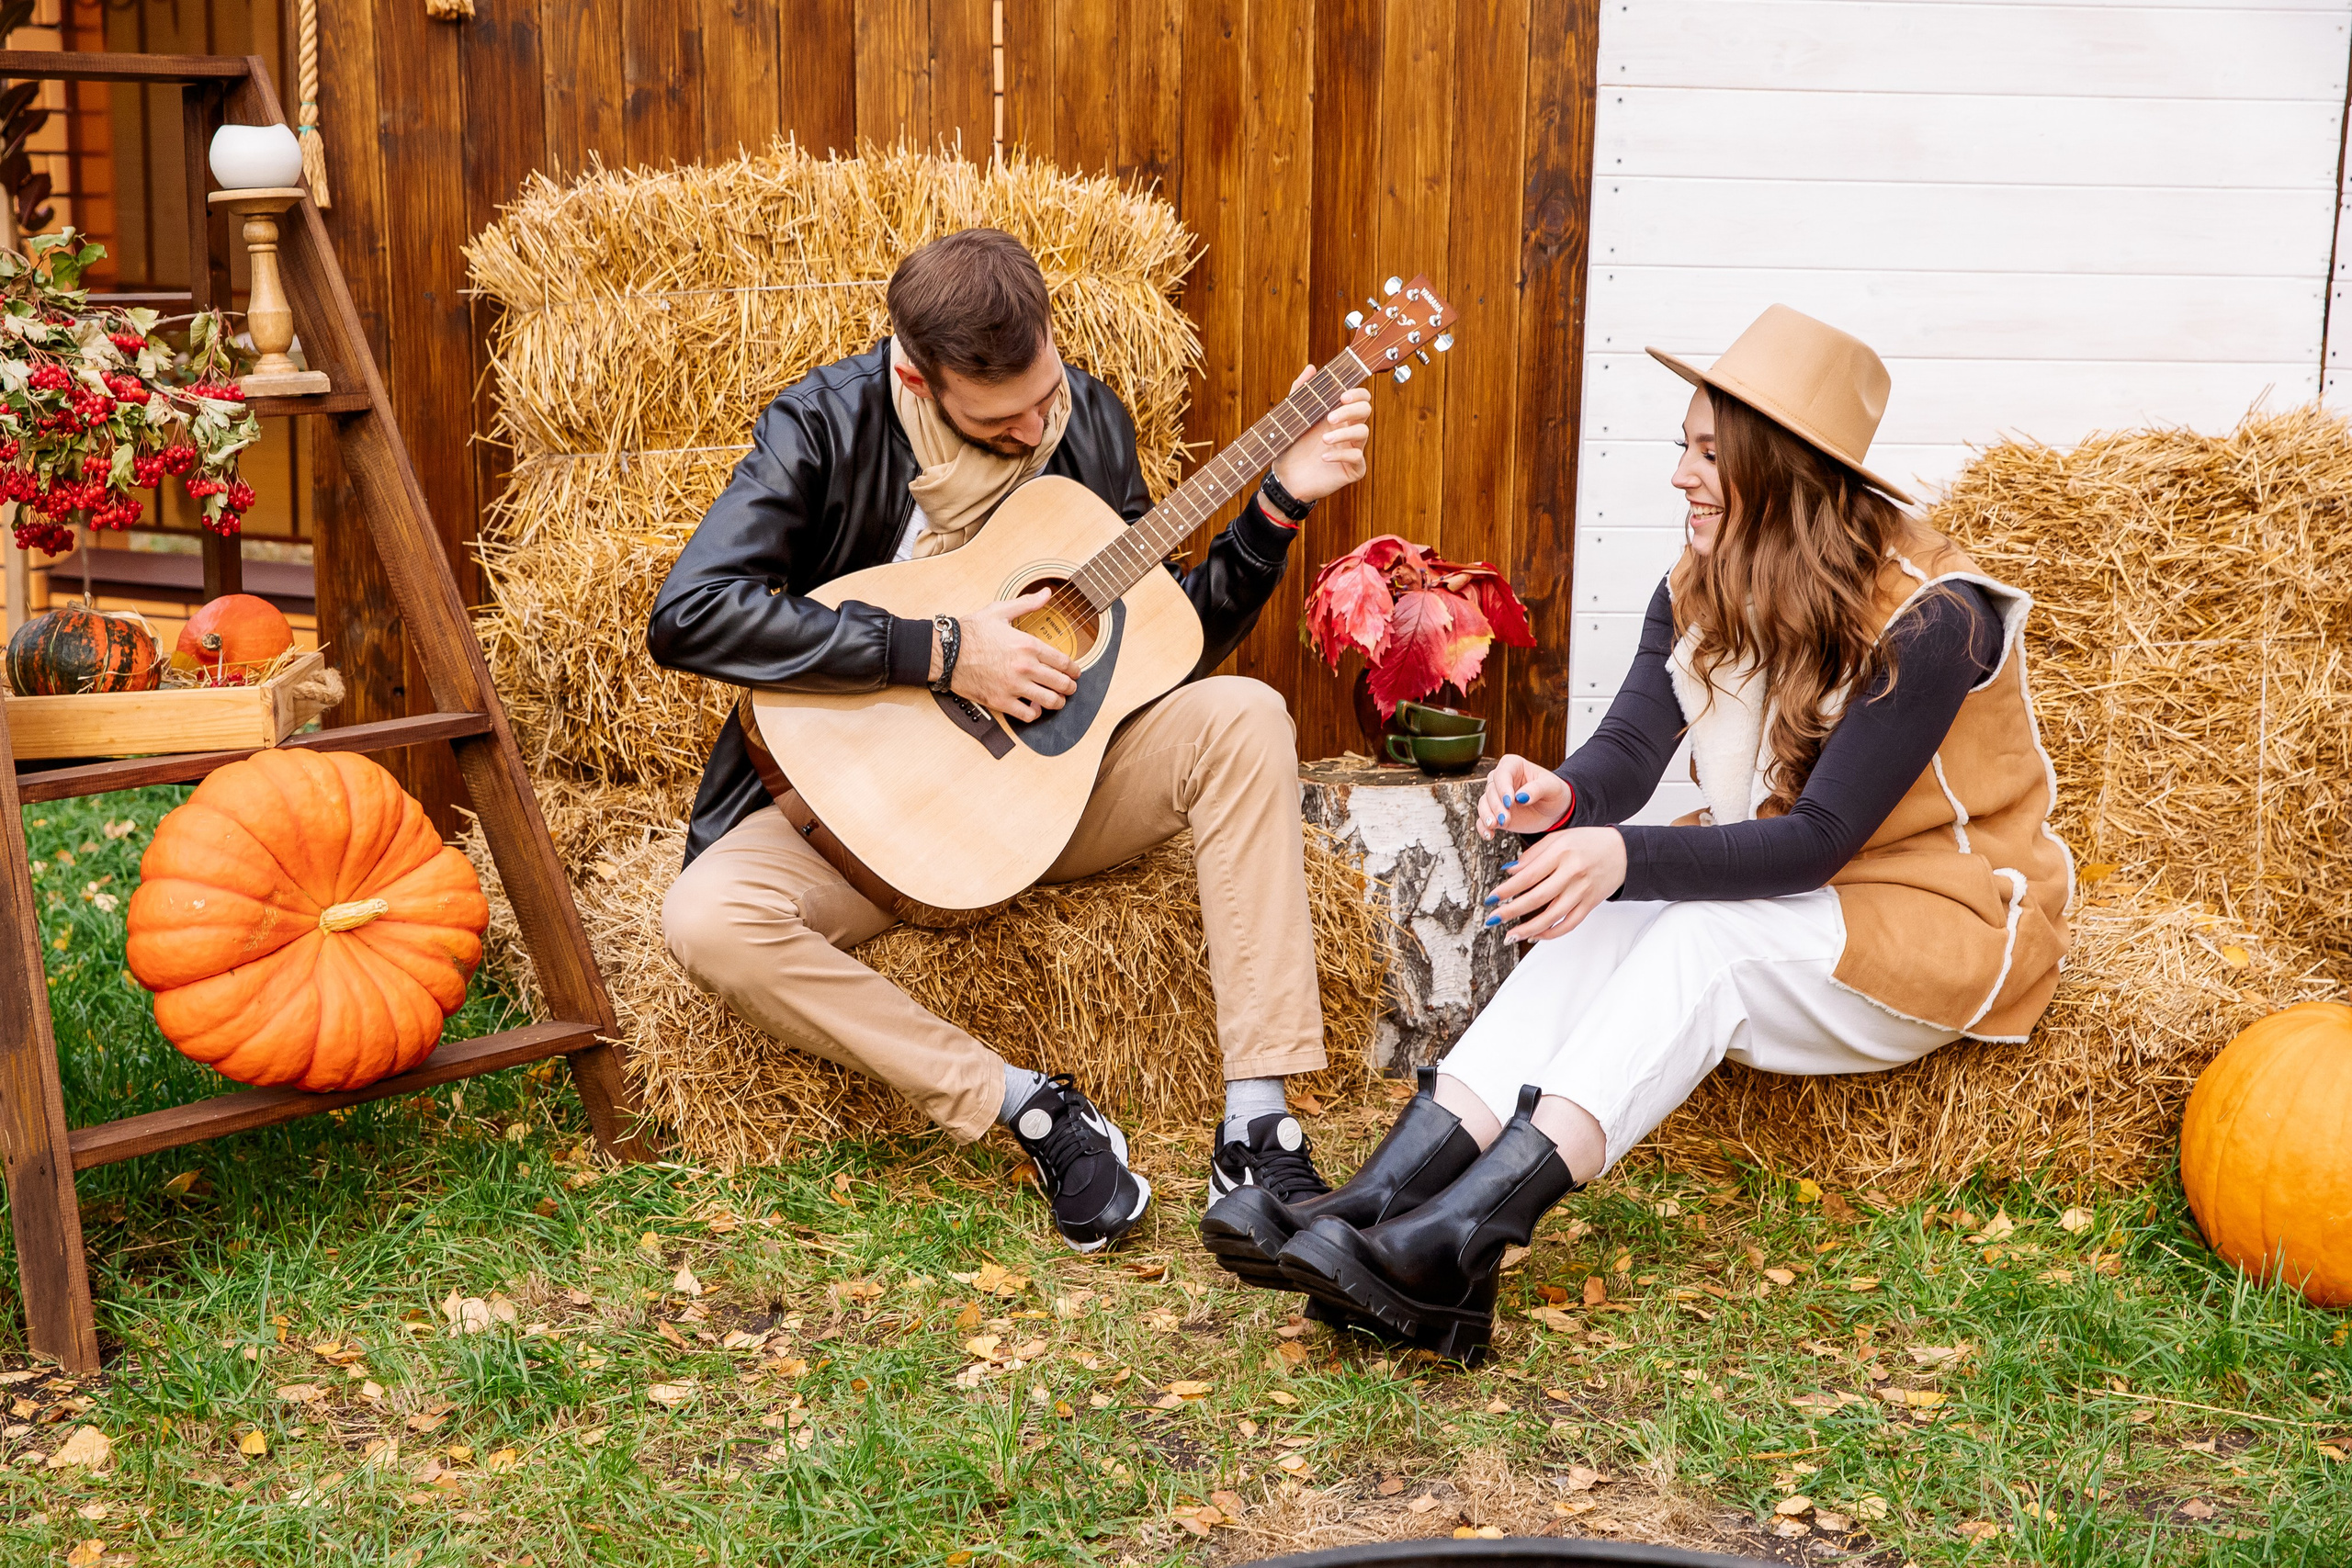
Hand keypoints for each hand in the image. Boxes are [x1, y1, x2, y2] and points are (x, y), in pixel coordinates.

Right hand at [949, 589, 1079, 721]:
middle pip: (1061, 683)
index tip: (1075, 672)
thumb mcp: (999, 611)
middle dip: (1070, 687)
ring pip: (1050, 701)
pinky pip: (1028, 715)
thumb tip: (1046, 593)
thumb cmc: (970, 631)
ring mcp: (1013, 686)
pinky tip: (1034, 708)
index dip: (1074, 670)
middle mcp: (1024, 667)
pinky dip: (1035, 714)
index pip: (1063, 662)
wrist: (945, 652)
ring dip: (1057, 702)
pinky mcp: (1001, 701)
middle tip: (1070, 687)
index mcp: (1028, 645)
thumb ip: (1027, 603)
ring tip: (1056, 700)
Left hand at [1268, 364, 1372, 504]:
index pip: (1360, 397)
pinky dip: (1341, 454)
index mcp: (1339, 414)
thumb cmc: (1292, 446)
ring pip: (1363, 432)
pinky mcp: (1353, 468)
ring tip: (1323, 440)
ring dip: (1343, 433)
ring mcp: (1353, 448)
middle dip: (1350, 411)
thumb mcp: (1293, 416)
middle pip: (1365, 410)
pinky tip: (1324, 457)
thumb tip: (1311, 368)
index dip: (1357, 393)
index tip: (1342, 396)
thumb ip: (1300, 391)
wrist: (1286, 478)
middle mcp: (1349, 429)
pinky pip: (1357, 457)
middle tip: (1330, 417)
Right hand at [1476, 754, 1573, 839]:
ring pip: (1483, 804)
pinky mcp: (1495, 814)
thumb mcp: (1551, 787)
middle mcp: (1501, 780)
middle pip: (1490, 790)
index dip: (1503, 787)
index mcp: (1513, 765)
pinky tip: (1489, 835)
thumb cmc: (1554, 792)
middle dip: (1496, 805)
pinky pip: (1482, 820)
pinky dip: (1483, 828)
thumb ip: (1537, 789)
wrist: (1554, 810)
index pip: (1502, 774)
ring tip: (1495, 826)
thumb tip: (1521, 797)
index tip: (1509, 801)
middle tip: (1505, 818)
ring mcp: (1497, 798)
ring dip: (1487, 816)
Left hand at [1483, 827, 1626, 942]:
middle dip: (1512, 911)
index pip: (1529, 875)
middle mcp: (1573, 872)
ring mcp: (1583, 890)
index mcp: (1561, 852)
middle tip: (1493, 919)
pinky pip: (1570, 923)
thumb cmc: (1587, 842)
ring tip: (1511, 936)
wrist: (1622, 851)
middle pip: (1538, 897)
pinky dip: (1552, 933)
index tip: (1491, 899)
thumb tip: (1509, 872)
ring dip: (1529, 929)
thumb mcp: (1559, 838)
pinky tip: (1536, 935)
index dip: (1507, 889)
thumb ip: (1533, 854)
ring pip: (1553, 916)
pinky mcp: (1591, 903)